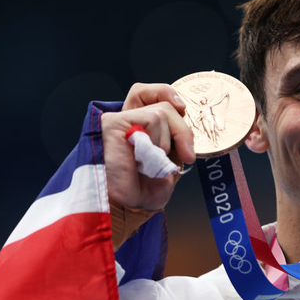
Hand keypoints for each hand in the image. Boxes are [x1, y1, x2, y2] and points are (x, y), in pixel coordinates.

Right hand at [102, 83, 194, 210]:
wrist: (128, 206)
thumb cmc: (145, 188)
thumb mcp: (169, 159)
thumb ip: (173, 136)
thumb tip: (181, 111)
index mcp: (139, 126)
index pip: (148, 93)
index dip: (166, 92)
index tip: (182, 107)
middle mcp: (128, 119)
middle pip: (162, 101)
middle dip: (182, 130)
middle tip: (186, 155)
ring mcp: (120, 119)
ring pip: (162, 112)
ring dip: (167, 142)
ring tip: (152, 163)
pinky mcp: (114, 122)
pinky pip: (152, 119)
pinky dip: (158, 141)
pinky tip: (146, 159)